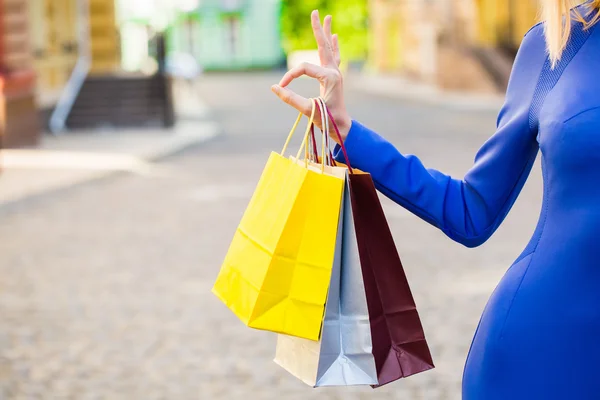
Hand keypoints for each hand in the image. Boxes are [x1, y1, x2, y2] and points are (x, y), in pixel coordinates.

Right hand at [271, 10, 351, 142]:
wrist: (341, 127)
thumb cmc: (326, 120)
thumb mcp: (307, 109)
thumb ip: (290, 99)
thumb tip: (274, 88)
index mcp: (329, 77)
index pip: (303, 69)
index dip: (289, 76)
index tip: (280, 88)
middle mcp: (334, 72)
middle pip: (323, 46)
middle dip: (318, 29)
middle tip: (315, 12)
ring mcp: (336, 73)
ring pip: (330, 48)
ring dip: (327, 33)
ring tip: (328, 17)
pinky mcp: (335, 77)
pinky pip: (334, 57)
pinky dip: (333, 46)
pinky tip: (335, 37)